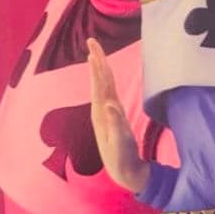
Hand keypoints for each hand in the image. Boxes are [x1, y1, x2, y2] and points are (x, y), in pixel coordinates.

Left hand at [87, 38, 149, 192]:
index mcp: (102, 113)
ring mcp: (106, 114)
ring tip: (96, 54)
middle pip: (99, 81)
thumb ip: (116, 124)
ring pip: (103, 86)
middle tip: (91, 41)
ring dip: (99, 69)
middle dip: (96, 61)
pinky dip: (106, 81)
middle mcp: (102, 111)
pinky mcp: (112, 117)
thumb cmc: (123, 158)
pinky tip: (105, 77)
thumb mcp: (120, 142)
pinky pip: (108, 93)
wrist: (123, 172)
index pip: (100, 85)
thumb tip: (110, 104)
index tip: (93, 49)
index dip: (97, 67)